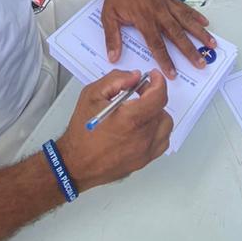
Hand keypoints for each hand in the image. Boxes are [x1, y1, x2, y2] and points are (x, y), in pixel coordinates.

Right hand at [56, 70, 172, 191]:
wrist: (76, 163)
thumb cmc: (82, 132)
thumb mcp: (92, 95)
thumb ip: (115, 80)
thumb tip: (134, 76)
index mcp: (130, 119)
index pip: (158, 97)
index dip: (159, 82)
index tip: (154, 77)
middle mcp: (142, 137)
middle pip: (162, 110)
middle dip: (153, 96)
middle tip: (139, 93)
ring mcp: (145, 151)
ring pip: (165, 126)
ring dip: (157, 114)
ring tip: (140, 111)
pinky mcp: (144, 161)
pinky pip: (162, 142)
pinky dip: (157, 131)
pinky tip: (143, 127)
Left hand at [101, 0, 214, 78]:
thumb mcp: (108, 15)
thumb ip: (112, 37)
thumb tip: (113, 56)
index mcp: (143, 18)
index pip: (156, 43)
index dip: (165, 59)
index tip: (172, 73)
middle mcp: (158, 12)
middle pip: (177, 35)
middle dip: (190, 51)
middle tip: (200, 63)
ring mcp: (166, 4)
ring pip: (186, 21)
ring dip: (200, 33)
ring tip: (211, 44)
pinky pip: (185, 8)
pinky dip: (196, 16)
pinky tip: (206, 23)